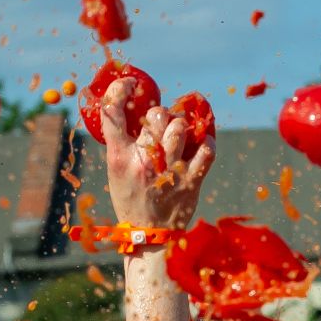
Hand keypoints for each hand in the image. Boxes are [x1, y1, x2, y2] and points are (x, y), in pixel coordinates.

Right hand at [94, 84, 214, 229]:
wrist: (149, 236)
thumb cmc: (131, 199)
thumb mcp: (117, 171)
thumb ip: (124, 145)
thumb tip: (137, 114)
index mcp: (120, 157)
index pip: (113, 112)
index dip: (120, 89)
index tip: (129, 84)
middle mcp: (145, 161)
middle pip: (156, 116)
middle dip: (160, 114)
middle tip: (161, 123)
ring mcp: (170, 171)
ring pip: (181, 128)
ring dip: (182, 126)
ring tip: (180, 134)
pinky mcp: (192, 181)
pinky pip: (207, 151)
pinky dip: (207, 143)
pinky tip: (203, 144)